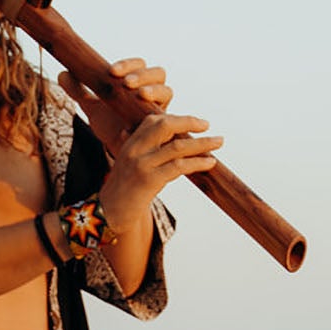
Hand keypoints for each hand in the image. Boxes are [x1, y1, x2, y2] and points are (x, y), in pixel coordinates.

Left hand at [60, 58, 172, 155]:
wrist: (118, 147)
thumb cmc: (110, 121)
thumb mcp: (93, 106)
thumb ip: (79, 91)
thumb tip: (62, 73)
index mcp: (137, 82)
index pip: (139, 65)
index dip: (128, 65)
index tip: (111, 72)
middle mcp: (153, 92)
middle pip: (158, 73)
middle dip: (143, 76)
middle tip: (127, 83)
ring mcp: (161, 107)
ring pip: (167, 92)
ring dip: (155, 91)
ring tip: (141, 95)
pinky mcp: (164, 126)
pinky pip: (165, 121)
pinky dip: (152, 122)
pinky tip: (132, 128)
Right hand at [98, 109, 222, 231]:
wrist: (111, 211)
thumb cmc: (126, 187)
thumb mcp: (130, 162)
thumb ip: (146, 148)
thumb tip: (175, 137)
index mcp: (131, 143)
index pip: (154, 120)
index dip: (176, 118)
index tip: (194, 122)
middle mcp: (135, 150)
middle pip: (166, 126)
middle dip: (190, 122)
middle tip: (207, 125)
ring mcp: (142, 165)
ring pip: (178, 147)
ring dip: (203, 144)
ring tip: (219, 142)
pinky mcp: (149, 181)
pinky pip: (179, 167)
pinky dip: (198, 163)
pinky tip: (210, 163)